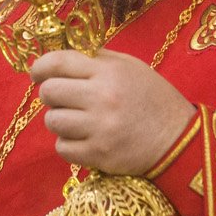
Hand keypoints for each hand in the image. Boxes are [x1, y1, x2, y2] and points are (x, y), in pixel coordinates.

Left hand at [30, 49, 195, 174]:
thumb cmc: (153, 99)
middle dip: (50, 95)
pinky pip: (62, 148)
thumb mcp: (131, 68)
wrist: (179, 140)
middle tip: (62, 99)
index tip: (37, 74)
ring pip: (52, 121)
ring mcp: (99, 128)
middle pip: (49, 92)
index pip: (58, 62)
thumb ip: (97, 60)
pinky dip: (68, 144)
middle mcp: (102, 97)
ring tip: (76, 121)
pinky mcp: (98, 155)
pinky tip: (84, 139)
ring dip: (59, 121)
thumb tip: (60, 60)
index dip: (40, 67)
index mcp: (109, 71)